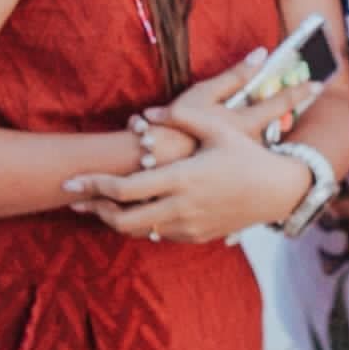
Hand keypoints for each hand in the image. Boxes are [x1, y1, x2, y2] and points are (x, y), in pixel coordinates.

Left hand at [65, 96, 309, 242]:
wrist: (278, 191)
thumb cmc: (247, 154)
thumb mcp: (218, 128)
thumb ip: (181, 116)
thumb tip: (145, 114)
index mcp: (183, 178)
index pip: (126, 189)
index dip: (94, 185)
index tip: (70, 181)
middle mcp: (182, 208)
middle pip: (123, 219)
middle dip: (95, 209)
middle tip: (74, 198)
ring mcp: (189, 226)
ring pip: (137, 231)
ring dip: (114, 218)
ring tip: (96, 203)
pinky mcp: (195, 236)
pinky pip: (157, 233)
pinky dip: (139, 222)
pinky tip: (130, 209)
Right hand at [128, 50, 318, 164]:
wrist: (154, 169)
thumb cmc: (175, 127)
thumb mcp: (203, 96)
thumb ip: (234, 76)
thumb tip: (261, 54)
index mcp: (247, 123)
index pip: (281, 102)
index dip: (301, 90)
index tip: (320, 82)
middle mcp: (251, 146)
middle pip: (279, 130)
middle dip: (291, 121)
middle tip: (307, 106)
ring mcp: (242, 165)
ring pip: (265, 151)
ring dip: (271, 145)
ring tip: (276, 139)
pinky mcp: (231, 177)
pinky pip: (248, 169)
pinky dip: (252, 166)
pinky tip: (249, 168)